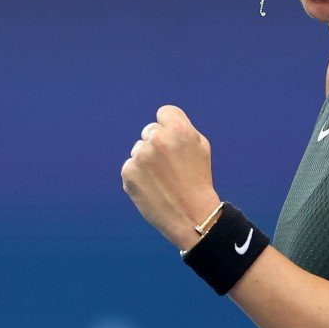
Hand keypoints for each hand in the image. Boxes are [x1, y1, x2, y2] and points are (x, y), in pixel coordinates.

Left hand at [120, 105, 221, 251]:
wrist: (190, 215)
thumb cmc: (197, 179)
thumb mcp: (200, 147)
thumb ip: (181, 129)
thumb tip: (161, 122)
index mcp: (179, 130)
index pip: (164, 113)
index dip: (169, 126)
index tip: (173, 141)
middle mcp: (158, 139)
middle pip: (150, 131)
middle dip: (157, 144)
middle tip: (169, 165)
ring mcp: (141, 156)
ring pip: (139, 149)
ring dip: (146, 160)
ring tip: (163, 179)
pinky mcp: (128, 172)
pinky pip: (130, 166)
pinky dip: (138, 176)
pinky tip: (153, 187)